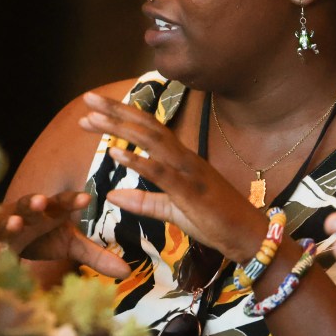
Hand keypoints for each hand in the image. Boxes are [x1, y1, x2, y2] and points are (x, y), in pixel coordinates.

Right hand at [0, 191, 130, 278]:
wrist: (6, 240)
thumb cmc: (42, 238)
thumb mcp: (69, 246)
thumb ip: (96, 256)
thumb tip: (127, 271)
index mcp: (49, 211)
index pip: (63, 202)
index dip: (73, 200)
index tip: (86, 198)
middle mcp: (27, 214)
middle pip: (31, 206)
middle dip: (35, 203)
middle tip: (41, 202)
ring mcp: (5, 225)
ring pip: (7, 221)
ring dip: (10, 222)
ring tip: (14, 224)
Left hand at [79, 92, 265, 261]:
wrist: (247, 237)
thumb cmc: (214, 221)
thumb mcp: (171, 211)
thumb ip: (143, 201)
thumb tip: (111, 194)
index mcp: (181, 159)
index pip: (148, 130)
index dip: (122, 116)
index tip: (93, 110)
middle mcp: (185, 158)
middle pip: (147, 126)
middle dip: (116, 111)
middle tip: (88, 98)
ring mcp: (189, 172)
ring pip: (152, 141)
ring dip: (121, 127)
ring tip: (93, 118)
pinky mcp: (191, 191)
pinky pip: (161, 172)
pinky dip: (138, 160)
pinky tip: (115, 152)